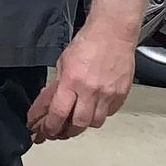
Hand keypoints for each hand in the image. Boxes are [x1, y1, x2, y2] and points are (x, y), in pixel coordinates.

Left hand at [27, 27, 136, 143]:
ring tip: (76, 120)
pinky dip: (99, 114)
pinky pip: (109, 114)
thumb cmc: (87, 43)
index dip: (49, 127)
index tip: (44, 131)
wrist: (113, 33)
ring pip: (95, 123)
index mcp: (72, 81)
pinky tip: (93, 109)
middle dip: (66, 131)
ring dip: (83, 124)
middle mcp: (91, 91)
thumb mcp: (63, 63)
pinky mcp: (121, 95)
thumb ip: (58, 86)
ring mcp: (108, 94)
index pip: (58, 113)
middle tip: (59, 131)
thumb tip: (49, 105)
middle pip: (78, 125)